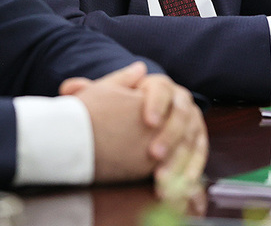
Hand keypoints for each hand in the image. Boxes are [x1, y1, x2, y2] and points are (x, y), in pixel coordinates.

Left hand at [61, 62, 206, 187]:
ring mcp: (192, 120)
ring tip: (162, 179)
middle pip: (181, 114)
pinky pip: (199, 154)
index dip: (156, 103)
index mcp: (160, 85)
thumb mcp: (105, 99)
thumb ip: (88, 93)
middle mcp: (180, 100)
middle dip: (169, 136)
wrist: (140, 120)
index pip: (162, 88)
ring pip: (191, 138)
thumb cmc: (120, 110)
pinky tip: (181, 185)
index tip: (147, 122)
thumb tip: (71, 87)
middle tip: (154, 156)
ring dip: (180, 159)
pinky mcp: (198, 139)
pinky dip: (192, 170)